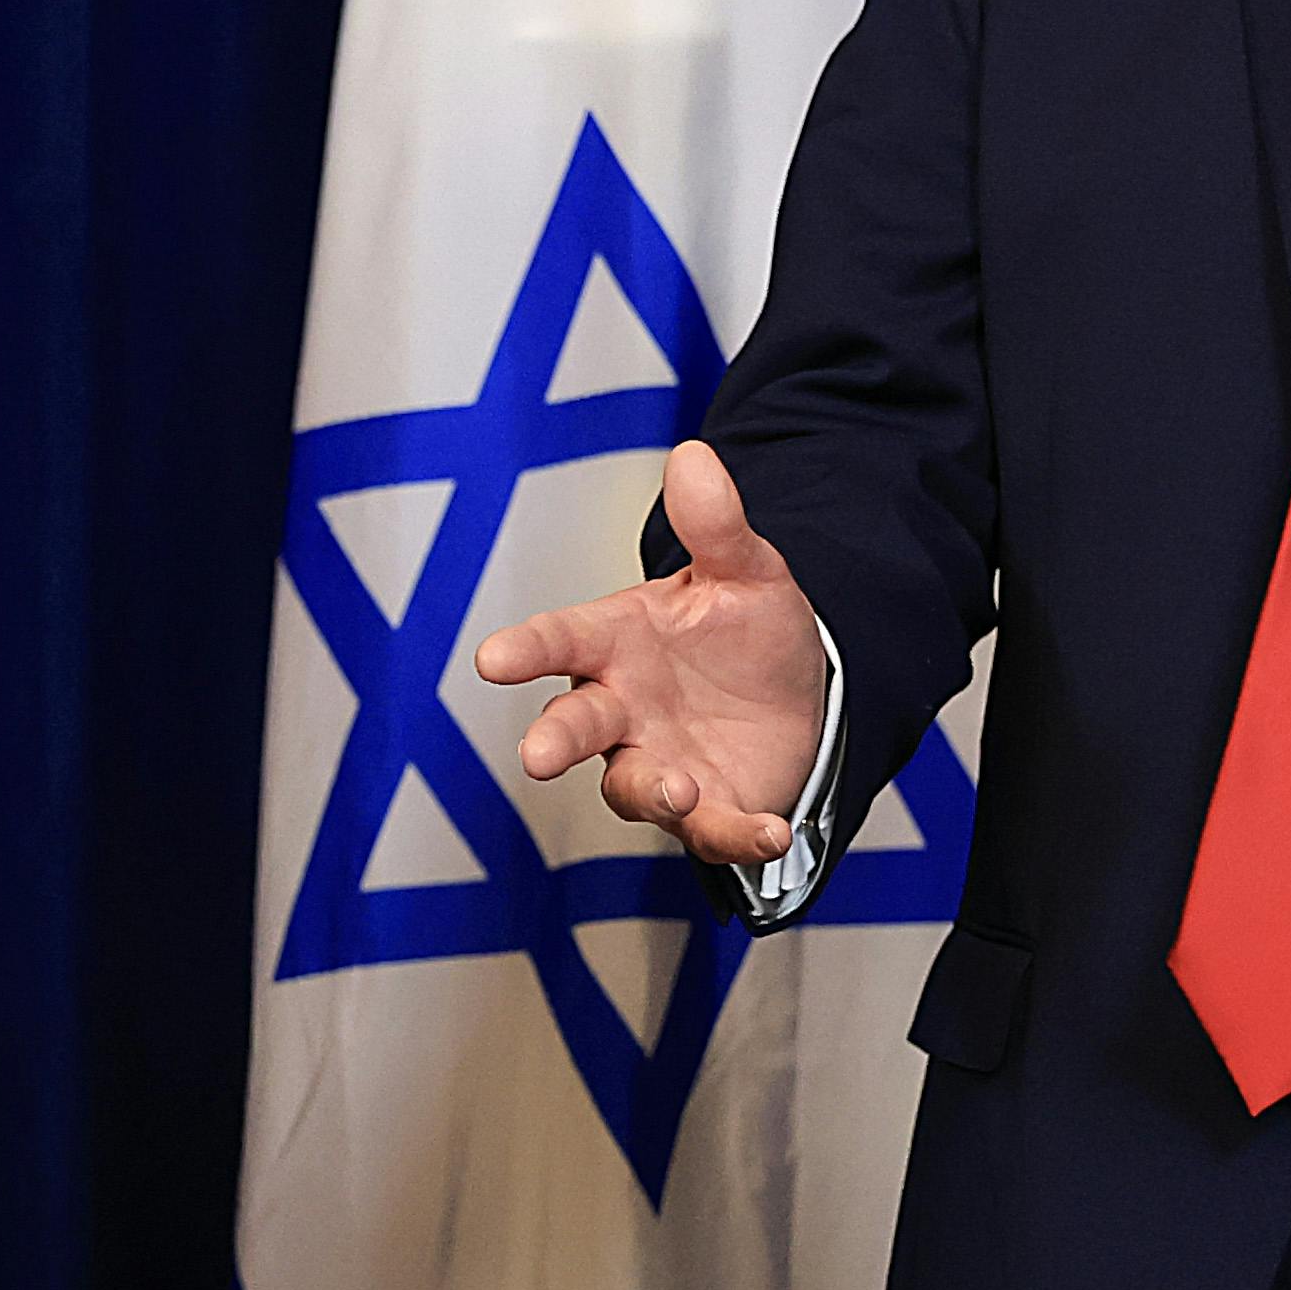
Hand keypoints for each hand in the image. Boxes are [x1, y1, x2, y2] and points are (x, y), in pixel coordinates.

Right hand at [470, 440, 827, 870]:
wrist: (799, 693)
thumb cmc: (744, 629)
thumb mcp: (745, 571)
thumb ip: (717, 525)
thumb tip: (693, 455)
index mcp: (618, 641)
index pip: (561, 639)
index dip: (525, 648)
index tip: (491, 658)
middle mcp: (622, 708)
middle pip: (575, 723)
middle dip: (554, 738)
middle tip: (536, 755)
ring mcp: (657, 762)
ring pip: (631, 785)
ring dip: (652, 788)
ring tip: (682, 787)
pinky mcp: (704, 809)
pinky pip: (712, 830)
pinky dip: (736, 834)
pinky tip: (771, 829)